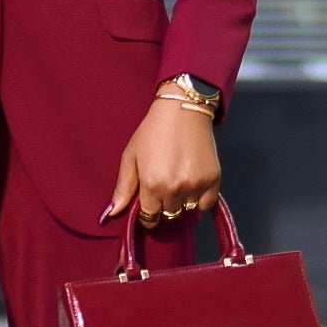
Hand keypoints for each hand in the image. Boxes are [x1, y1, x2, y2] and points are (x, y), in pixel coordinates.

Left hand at [102, 98, 221, 232]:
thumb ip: (123, 187)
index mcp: (151, 184)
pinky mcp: (213, 179)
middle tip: (164, 185)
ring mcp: (195, 185)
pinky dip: (200, 199)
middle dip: (164, 205)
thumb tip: (113, 213)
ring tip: (178, 180)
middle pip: (168, 213)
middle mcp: (174, 189)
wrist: (183, 109)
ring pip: (186, 208)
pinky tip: (192, 183)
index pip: (149, 217)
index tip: (149, 206)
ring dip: (181, 200)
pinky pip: (206, 204)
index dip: (148, 213)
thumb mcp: (131, 156)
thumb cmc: (153, 131)